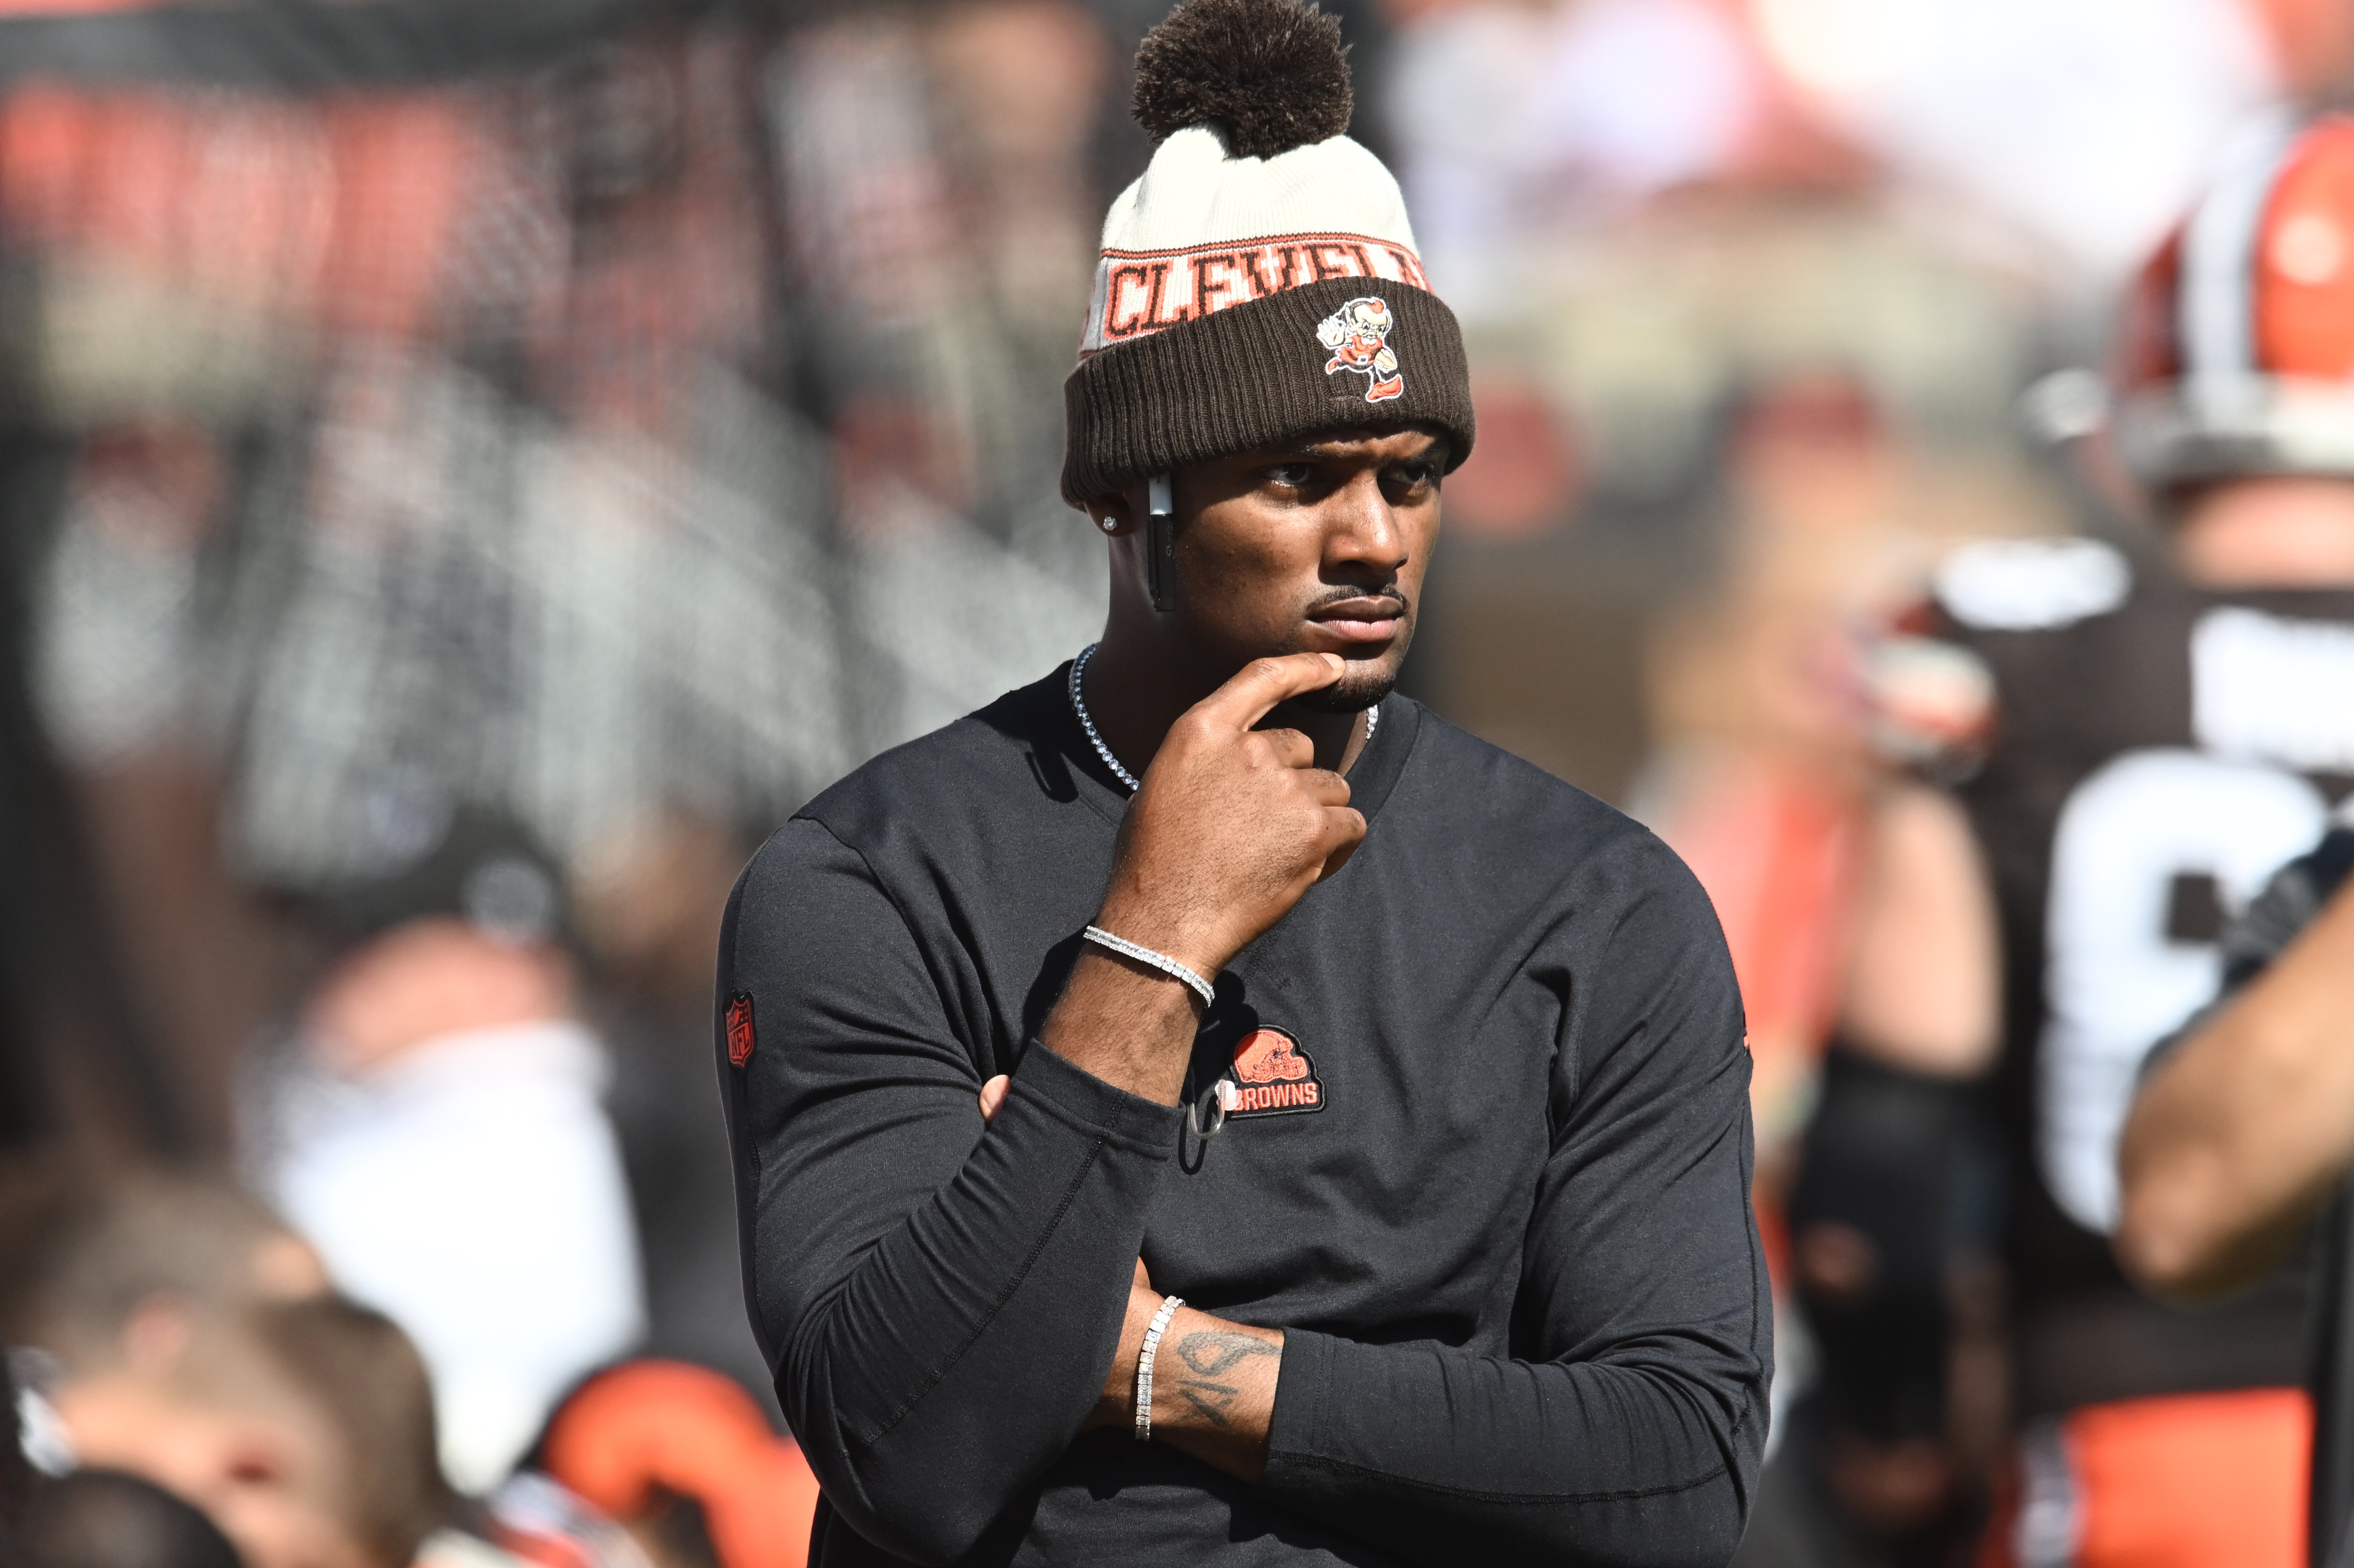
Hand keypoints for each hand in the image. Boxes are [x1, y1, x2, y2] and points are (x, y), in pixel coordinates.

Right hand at [1096, 653, 1366, 976]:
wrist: (1164, 922)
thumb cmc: (1155, 861)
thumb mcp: (1163, 784)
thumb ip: (1210, 755)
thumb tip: (1248, 754)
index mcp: (1203, 730)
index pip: (1264, 677)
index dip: (1306, 667)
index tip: (1333, 667)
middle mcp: (1248, 750)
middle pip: (1301, 747)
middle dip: (1292, 780)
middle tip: (1259, 825)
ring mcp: (1285, 789)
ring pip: (1330, 788)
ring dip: (1315, 814)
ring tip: (1275, 850)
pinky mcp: (1314, 830)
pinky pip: (1351, 823)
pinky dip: (1339, 843)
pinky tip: (1307, 864)